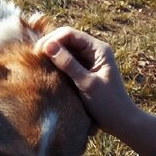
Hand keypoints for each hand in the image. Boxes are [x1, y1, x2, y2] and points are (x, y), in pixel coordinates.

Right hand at [36, 27, 155, 155]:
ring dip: (52, 54)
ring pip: (65, 49)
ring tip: (38, 62)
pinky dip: (56, 63)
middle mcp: (93, 50)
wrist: (121, 121)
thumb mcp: (87, 83)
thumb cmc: (108, 104)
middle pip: (66, 39)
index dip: (52, 39)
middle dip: (50, 44)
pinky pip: (67, 61)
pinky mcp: (84, 70)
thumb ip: (68, 64)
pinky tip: (47, 69)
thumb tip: (48, 46)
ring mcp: (89, 60)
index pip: (70, 34)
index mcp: (98, 49)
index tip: (38, 52)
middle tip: (34, 57)